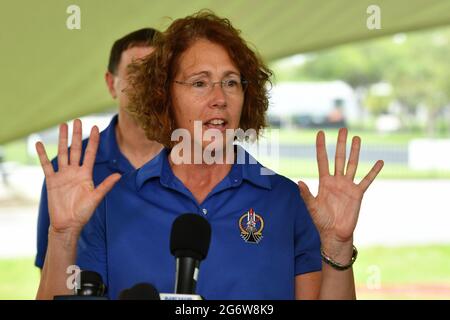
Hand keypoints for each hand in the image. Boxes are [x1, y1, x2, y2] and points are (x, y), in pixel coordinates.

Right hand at [35, 119, 120, 233]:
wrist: (67, 224)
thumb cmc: (83, 213)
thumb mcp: (96, 198)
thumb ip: (106, 186)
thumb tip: (119, 175)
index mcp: (86, 174)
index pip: (90, 153)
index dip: (93, 141)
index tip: (95, 127)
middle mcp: (75, 172)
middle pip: (76, 149)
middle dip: (77, 135)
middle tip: (77, 120)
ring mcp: (63, 175)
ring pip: (62, 153)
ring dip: (62, 140)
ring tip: (63, 125)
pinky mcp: (52, 181)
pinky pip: (46, 165)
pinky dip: (42, 155)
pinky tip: (39, 144)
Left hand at [298, 128, 382, 257]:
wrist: (334, 233)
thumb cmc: (321, 220)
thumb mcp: (311, 207)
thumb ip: (306, 194)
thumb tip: (299, 182)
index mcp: (324, 182)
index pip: (322, 160)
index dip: (321, 147)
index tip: (320, 133)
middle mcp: (337, 181)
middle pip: (338, 158)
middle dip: (340, 144)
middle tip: (342, 129)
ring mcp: (348, 186)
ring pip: (352, 165)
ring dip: (355, 152)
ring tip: (357, 138)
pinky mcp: (358, 194)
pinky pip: (367, 180)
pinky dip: (373, 171)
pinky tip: (379, 161)